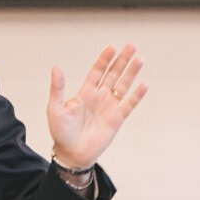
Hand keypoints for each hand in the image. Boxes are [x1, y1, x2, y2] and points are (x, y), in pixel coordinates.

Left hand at [47, 43, 147, 169]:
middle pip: (114, 74)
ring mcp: (109, 107)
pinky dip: (136, 95)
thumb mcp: (55, 109)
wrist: (71, 154)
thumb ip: (58, 89)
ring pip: (123, 86)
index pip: (98, 71)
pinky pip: (129, 105)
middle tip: (132, 45)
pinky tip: (144, 84)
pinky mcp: (117, 119)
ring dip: (131, 73)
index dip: (105, 59)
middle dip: (122, 60)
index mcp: (85, 92)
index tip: (112, 47)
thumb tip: (56, 68)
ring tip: (139, 59)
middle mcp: (99, 96)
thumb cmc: (61, 132)